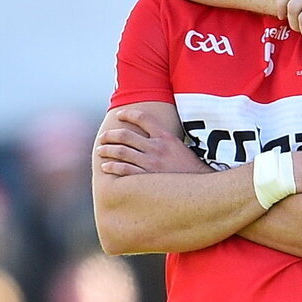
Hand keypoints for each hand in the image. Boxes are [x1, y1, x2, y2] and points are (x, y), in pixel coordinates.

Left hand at [96, 108, 211, 176]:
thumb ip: (165, 140)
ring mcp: (151, 163)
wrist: (201, 187)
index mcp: (166, 137)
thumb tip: (152, 135)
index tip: (119, 115)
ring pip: (121, 151)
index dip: (128, 114)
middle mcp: (157, 147)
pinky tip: (105, 167)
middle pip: (126, 135)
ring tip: (100, 150)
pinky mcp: (147, 177)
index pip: (143, 118)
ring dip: (107, 150)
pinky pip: (124, 170)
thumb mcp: (180, 148)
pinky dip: (112, 167)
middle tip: (103, 137)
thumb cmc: (190, 168)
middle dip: (110, 135)